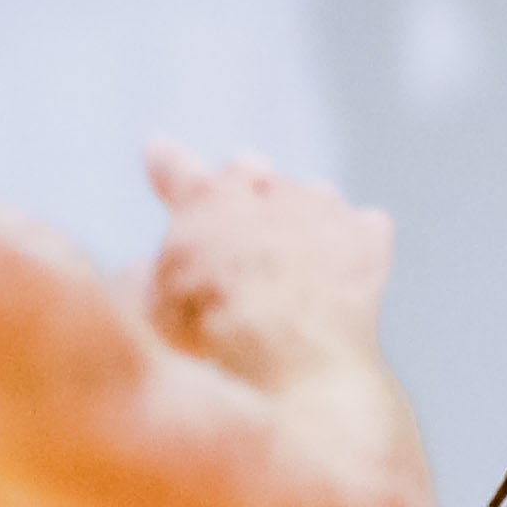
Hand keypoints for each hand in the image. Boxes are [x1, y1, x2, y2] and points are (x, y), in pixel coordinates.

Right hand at [135, 141, 393, 378]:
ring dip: (302, 219)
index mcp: (202, 202)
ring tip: (295, 263)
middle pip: (251, 173)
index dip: (166, 163)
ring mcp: (319, 208)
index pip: (175, 170)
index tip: (158, 150)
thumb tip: (141, 271)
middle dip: (244, 194)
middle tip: (240, 232)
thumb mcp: (153, 316)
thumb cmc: (213, 340)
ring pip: (310, 197)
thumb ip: (144, 282)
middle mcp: (263, 188)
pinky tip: (349, 276)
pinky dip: (355, 246)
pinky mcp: (365, 237)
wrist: (291, 357)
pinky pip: (363, 228)